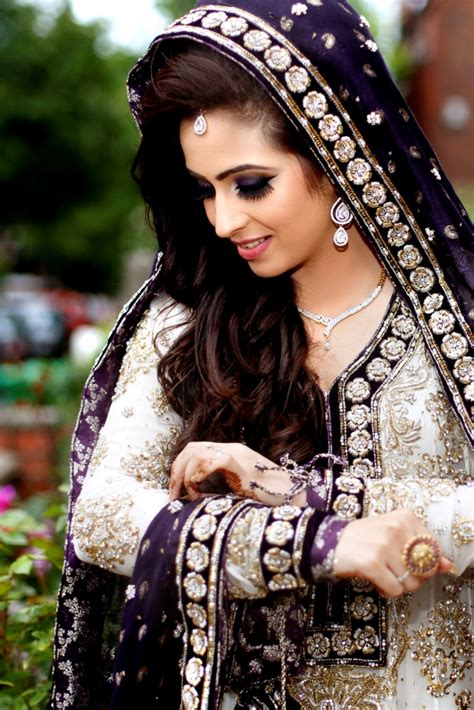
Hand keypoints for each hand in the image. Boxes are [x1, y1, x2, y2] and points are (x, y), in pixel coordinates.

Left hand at [169, 441, 304, 504]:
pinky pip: (213, 460)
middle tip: (174, 497)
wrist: (293, 497)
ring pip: (197, 452)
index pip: (193, 450)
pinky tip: (200, 493)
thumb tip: (192, 498)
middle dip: (176, 472)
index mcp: (229, 453)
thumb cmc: (266, 499)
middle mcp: (231, 449)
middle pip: (190, 449)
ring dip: (186, 476)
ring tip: (191, 498)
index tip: (175, 492)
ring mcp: (238, 454)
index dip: (178, 469)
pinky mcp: (243, 465)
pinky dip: (199, 475)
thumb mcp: (235, 491)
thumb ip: (216, 489)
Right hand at [333, 509, 452, 597]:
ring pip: (410, 582)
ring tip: (384, 576)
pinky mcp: (372, 563)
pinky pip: (395, 590)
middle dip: (413, 578)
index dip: (424, 564)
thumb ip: (422, 549)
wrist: (329, 541)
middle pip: (424, 569)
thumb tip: (448, 566)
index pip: (434, 550)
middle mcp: (396, 528)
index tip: (408, 562)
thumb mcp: (394, 536)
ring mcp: (384, 545)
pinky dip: (387, 592)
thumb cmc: (364, 539)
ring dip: (399, 586)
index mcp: (405, 518)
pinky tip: (377, 582)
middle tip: (395, 572)